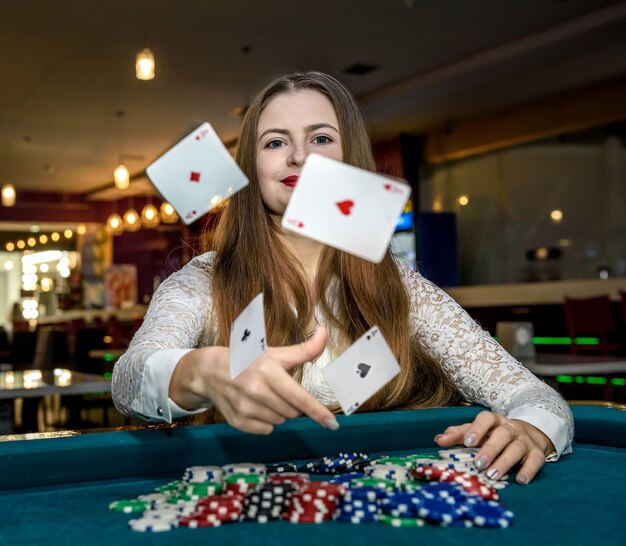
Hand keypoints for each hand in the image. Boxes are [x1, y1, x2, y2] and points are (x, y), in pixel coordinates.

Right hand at [170, 326, 338, 434]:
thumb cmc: (247, 359)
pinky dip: (265, 421)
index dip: (317, 411)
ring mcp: (245, 408)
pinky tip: (255, 406)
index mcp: (268, 371)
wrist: (209, 371)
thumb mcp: (274, 352)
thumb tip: (324, 332)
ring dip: (279, 412)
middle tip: (276, 389)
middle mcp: (256, 391)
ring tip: (263, 396)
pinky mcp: (238, 421)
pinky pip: (266, 430)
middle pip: (292, 411)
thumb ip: (303, 349)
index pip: (298, 397)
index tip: (333, 425)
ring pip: (280, 421)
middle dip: (291, 403)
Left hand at [434, 410, 555, 484]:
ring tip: (493, 475)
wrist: (529, 434)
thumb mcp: (478, 432)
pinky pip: (536, 461)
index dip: (477, 428)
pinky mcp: (537, 453)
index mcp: (494, 421)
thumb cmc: (494, 435)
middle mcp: (511, 428)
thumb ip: (459, 435)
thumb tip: (439, 440)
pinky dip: (528, 470)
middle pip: (502, 434)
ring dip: (505, 462)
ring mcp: (525, 440)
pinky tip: (520, 480)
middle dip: (490, 449)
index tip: (468, 442)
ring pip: (517, 448)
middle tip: (478, 463)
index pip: (486, 418)